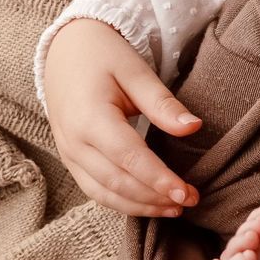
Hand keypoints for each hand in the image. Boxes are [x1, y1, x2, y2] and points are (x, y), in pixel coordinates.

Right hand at [42, 18, 199, 215]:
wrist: (65, 50)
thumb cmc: (104, 56)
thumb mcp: (136, 71)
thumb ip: (163, 103)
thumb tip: (194, 128)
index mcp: (89, 118)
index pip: (129, 158)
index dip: (158, 179)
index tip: (186, 192)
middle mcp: (73, 142)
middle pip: (116, 182)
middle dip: (154, 198)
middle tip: (190, 201)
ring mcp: (68, 154)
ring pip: (103, 193)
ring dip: (139, 207)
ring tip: (174, 209)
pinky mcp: (71, 160)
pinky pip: (95, 190)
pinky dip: (122, 202)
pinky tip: (149, 204)